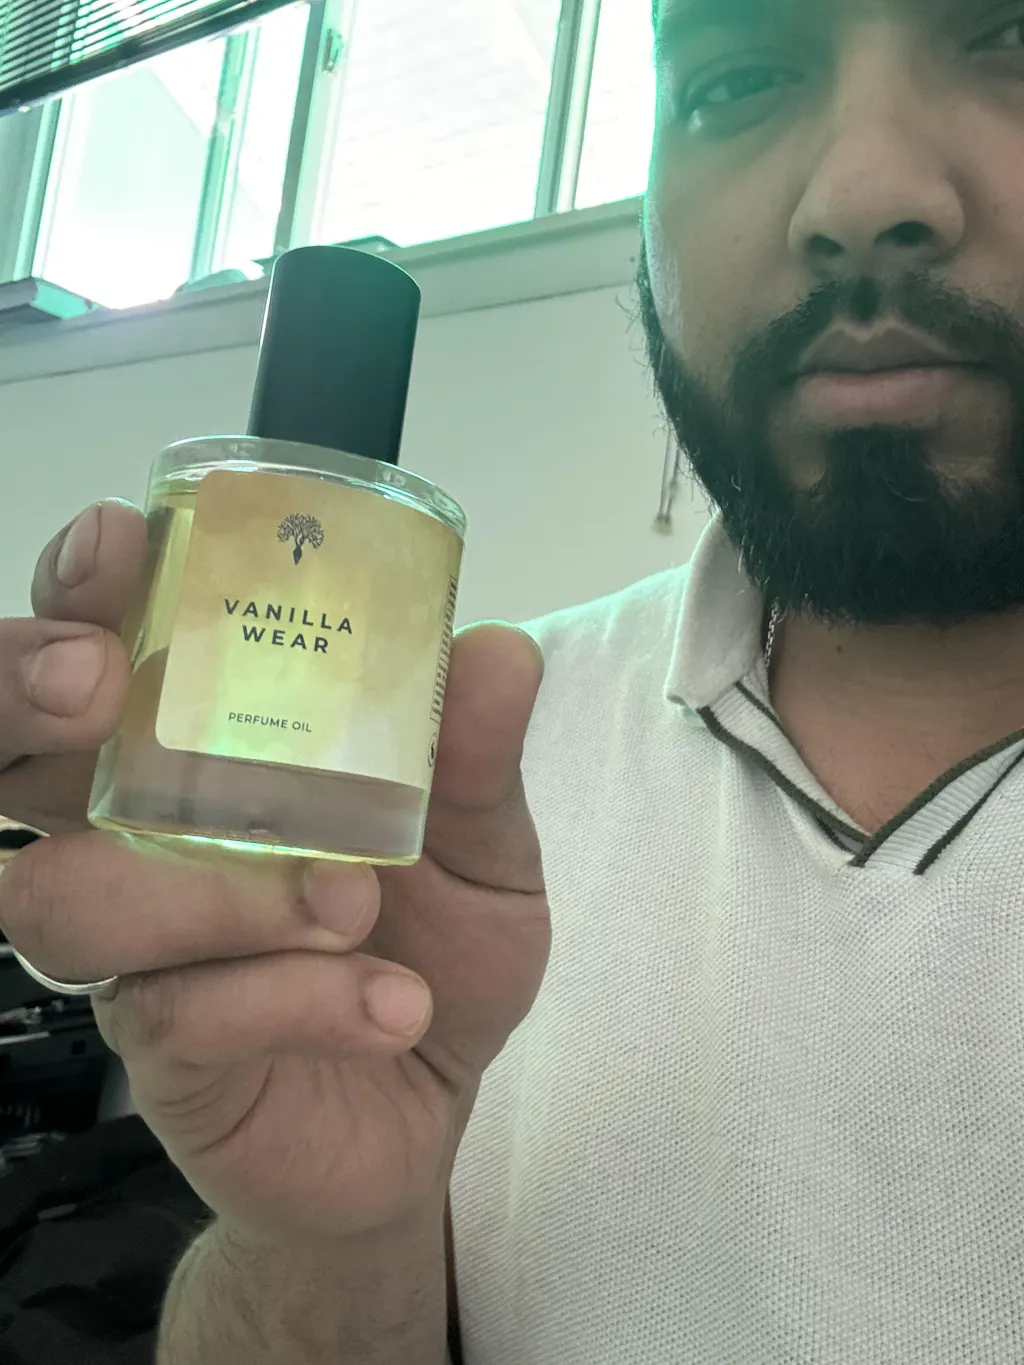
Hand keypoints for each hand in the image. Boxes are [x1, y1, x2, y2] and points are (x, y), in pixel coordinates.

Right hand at [0, 502, 550, 1243]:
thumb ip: (476, 759)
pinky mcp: (166, 1057)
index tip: (118, 547)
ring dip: (212, 885)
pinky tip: (391, 1004)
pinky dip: (295, 996)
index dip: (80, 592)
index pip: (98, 651)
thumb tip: (496, 652)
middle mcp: (136, 841)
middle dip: (22, 699)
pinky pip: (179, 1013)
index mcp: (201, 755)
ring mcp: (136, 952)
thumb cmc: (435, 939)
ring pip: (68, 897)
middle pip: (10, 762)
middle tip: (101, 687)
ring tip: (352, 902)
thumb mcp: (482, 844)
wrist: (434, 1092)